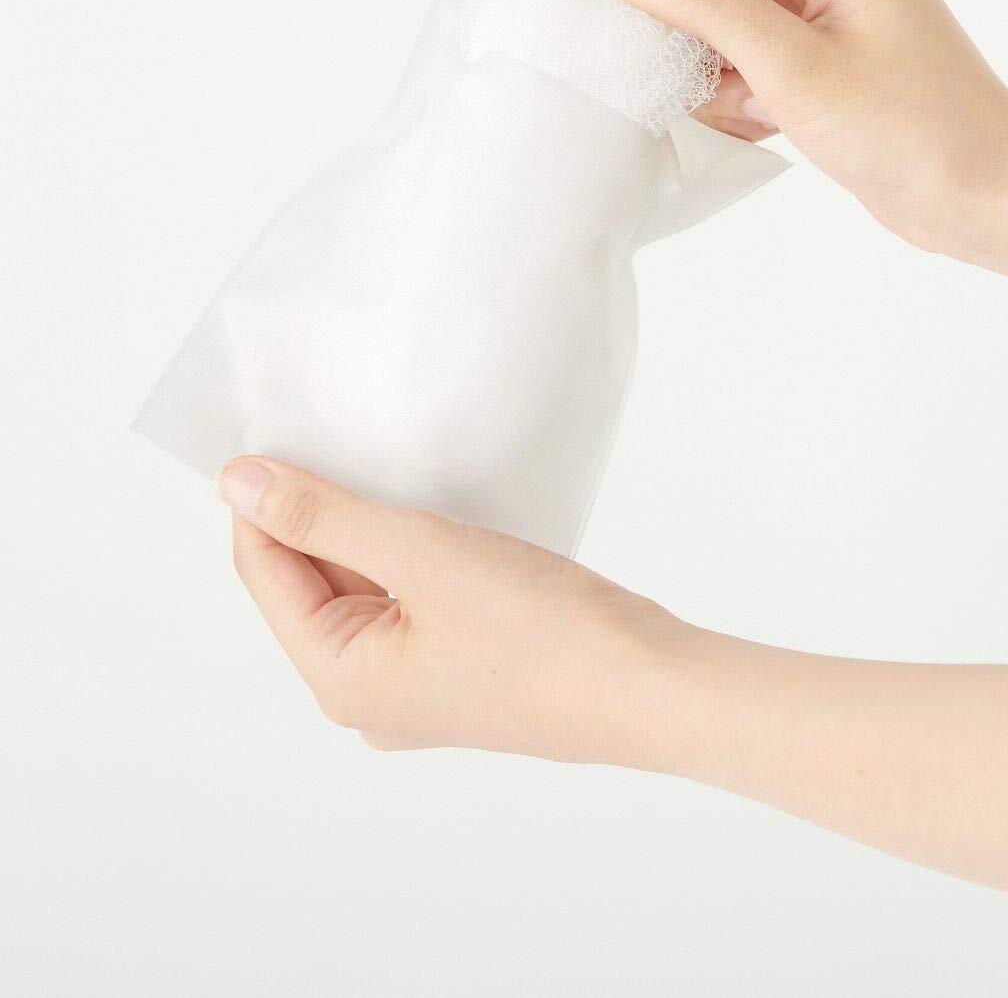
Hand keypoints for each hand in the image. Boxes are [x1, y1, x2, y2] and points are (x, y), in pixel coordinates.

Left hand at [220, 456, 682, 760]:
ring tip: (385, 465)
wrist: (650, 688)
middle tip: (334, 435)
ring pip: (368, 591)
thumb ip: (327, 515)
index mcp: (342, 680)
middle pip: (314, 585)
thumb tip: (238, 482)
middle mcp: (370, 697)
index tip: (272, 430)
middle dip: (320, 513)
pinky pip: (412, 603)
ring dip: (370, 531)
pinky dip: (412, 556)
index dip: (262, 500)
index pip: (267, 574)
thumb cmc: (543, 634)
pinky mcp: (466, 671)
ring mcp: (421, 688)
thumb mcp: (424, 557)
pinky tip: (434, 513)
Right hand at [595, 0, 1007, 367]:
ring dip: (703, 59)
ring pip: (722, 16)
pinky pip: (744, 61)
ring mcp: (819, 21)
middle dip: (673, 2)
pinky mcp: (815, 70)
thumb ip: (703, 3)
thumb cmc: (912, 128)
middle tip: (635, 47)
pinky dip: (732, 93)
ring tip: (727, 101)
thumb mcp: (792, 63)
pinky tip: (756, 125)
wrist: (983, 200)